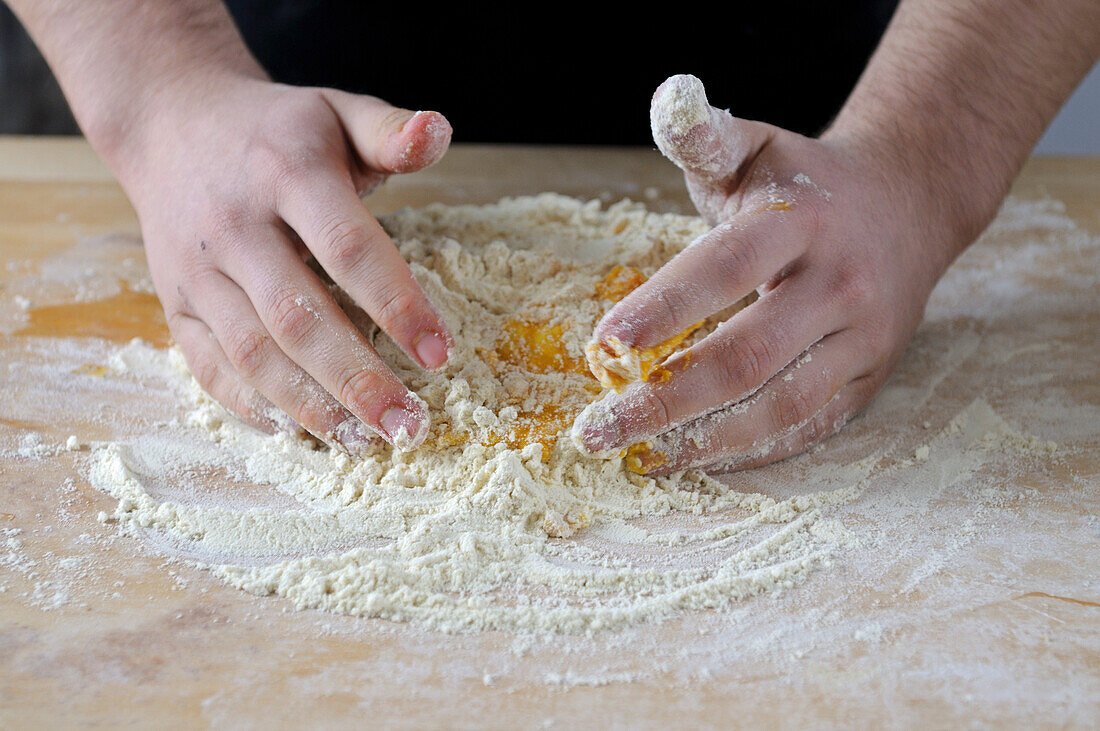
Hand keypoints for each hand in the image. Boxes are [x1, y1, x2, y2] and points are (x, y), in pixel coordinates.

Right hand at [116, 75, 453, 450]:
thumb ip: (391, 131)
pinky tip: (301, 431)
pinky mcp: (174, 304)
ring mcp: (196, 270)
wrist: (171, 123)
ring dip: (310, 406)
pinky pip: (209, 366)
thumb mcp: (337, 111)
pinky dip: (253, 406)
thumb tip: (440, 132)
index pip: (348, 248)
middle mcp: (235, 225)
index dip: (396, 304)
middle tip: (408, 426)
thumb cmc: (277, 130)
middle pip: (298, 317)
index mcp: (287, 172)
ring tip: (365, 442)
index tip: (440, 354)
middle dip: (357, 380)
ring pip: (252, 352)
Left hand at [573, 74, 969, 472]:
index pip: (724, 269)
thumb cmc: (806, 182)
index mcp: (800, 222)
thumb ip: (706, 135)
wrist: (911, 203)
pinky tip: (698, 458)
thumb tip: (668, 98)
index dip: (664, 308)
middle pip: (746, 355)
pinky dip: (754, 451)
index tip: (603, 345)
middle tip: (598, 428)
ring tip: (641, 456)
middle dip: (665, 398)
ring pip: (782, 405)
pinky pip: (812, 425)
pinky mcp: (871, 376)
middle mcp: (838, 283)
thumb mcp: (757, 148)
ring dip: (705, 440)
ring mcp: (862, 337)